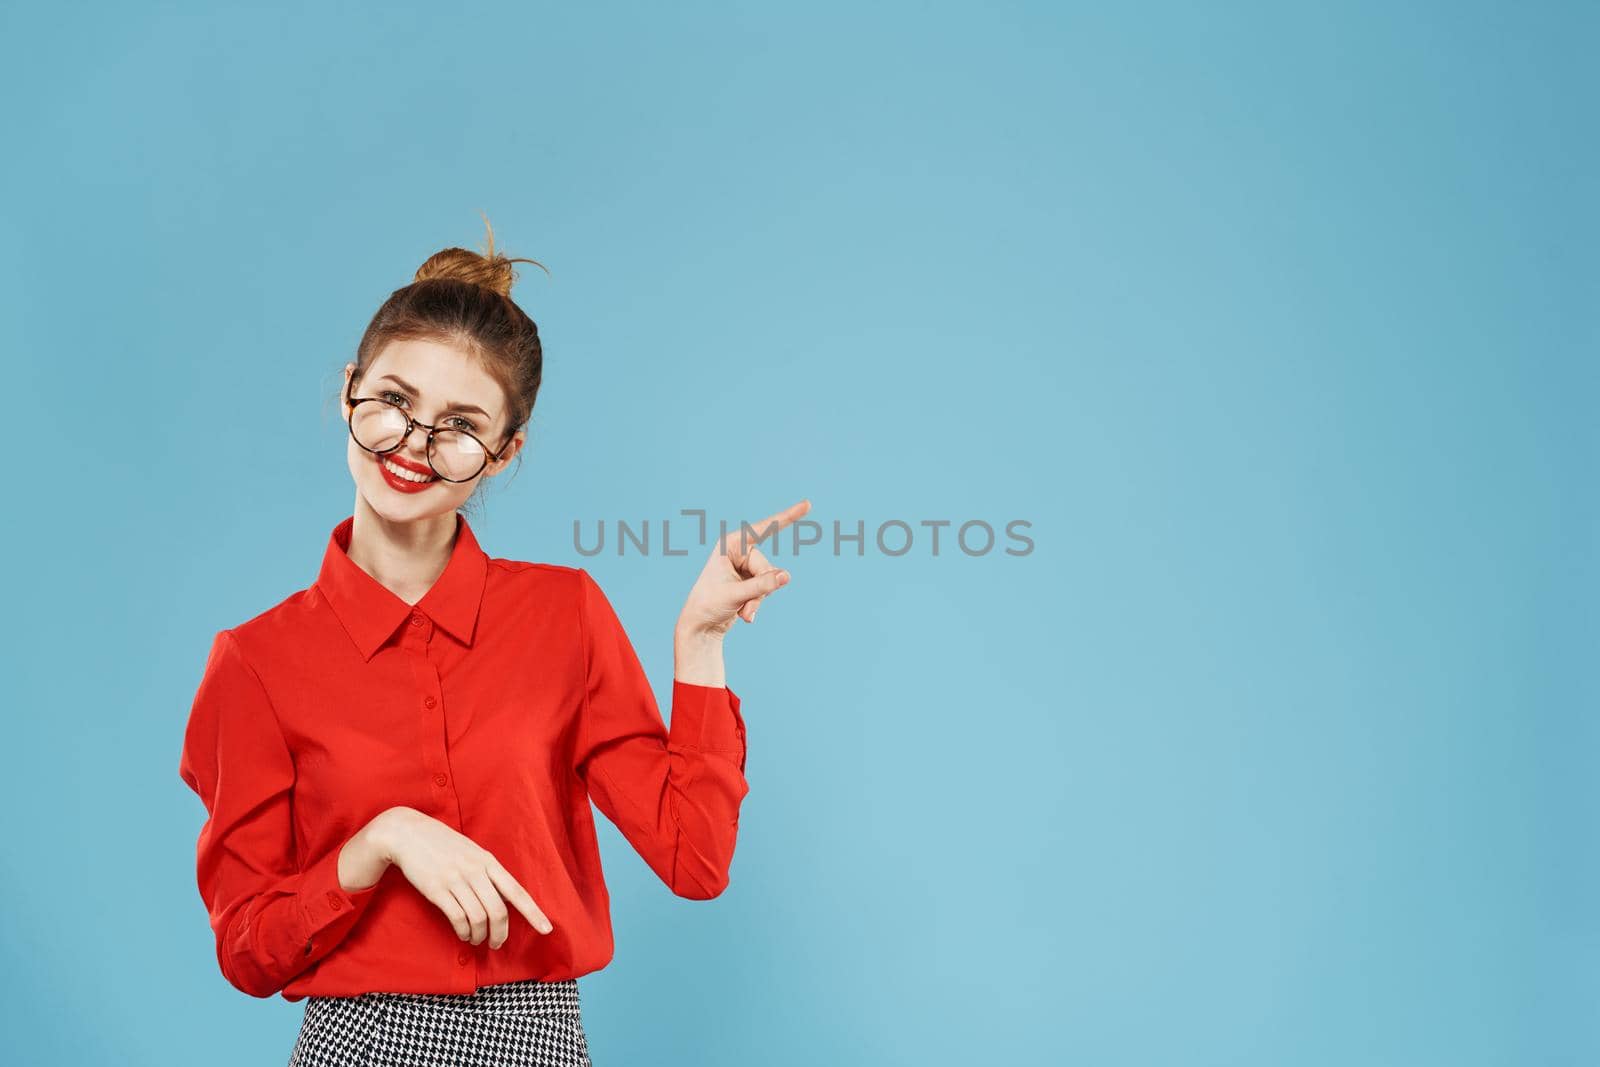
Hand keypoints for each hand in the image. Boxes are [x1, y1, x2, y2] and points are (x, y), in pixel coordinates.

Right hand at [371, 807, 552, 947]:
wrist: (408, 833)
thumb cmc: (442, 844)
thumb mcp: (471, 851)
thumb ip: (486, 871)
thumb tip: (501, 897)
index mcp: (488, 861)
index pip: (517, 891)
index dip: (533, 912)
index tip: (547, 929)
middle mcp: (476, 871)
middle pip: (498, 911)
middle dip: (501, 934)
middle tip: (497, 944)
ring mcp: (456, 880)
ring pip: (478, 918)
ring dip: (479, 935)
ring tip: (476, 939)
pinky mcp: (437, 889)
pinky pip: (458, 918)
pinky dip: (463, 932)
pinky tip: (463, 934)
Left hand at [677, 499, 810, 636]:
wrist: (700, 626)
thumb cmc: (708, 604)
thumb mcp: (736, 594)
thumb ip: (762, 585)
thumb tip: (787, 576)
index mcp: (731, 545)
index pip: (763, 529)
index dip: (787, 517)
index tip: (807, 504)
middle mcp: (739, 552)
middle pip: (768, 567)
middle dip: (761, 589)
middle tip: (745, 603)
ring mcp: (746, 567)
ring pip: (769, 581)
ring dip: (757, 600)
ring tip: (743, 612)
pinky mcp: (750, 581)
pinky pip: (766, 590)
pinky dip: (757, 604)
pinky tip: (745, 615)